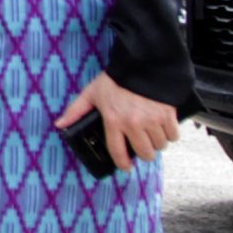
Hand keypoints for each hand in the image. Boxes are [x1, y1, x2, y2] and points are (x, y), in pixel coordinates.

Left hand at [56, 72, 181, 170]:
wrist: (142, 64)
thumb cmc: (115, 80)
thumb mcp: (91, 94)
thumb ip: (75, 110)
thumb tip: (59, 124)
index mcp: (114, 121)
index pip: (118, 152)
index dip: (123, 164)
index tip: (126, 168)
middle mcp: (134, 124)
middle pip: (145, 153)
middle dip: (144, 154)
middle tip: (143, 149)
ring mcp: (152, 120)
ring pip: (160, 146)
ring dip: (157, 144)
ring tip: (152, 137)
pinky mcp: (168, 114)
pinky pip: (173, 135)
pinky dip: (170, 135)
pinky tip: (164, 129)